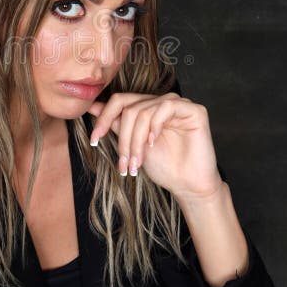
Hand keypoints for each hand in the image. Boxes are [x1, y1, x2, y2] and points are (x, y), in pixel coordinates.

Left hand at [87, 92, 223, 203]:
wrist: (187, 185)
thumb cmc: (163, 167)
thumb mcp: (132, 145)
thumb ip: (117, 124)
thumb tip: (93, 107)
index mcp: (147, 108)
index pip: (120, 101)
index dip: (104, 118)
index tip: (94, 139)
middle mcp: (161, 103)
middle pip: (129, 108)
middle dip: (123, 138)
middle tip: (123, 163)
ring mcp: (178, 104)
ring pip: (143, 111)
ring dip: (136, 141)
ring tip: (136, 162)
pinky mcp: (194, 110)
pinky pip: (165, 107)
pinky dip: (154, 126)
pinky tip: (153, 143)